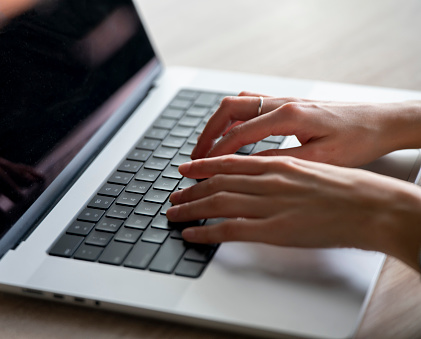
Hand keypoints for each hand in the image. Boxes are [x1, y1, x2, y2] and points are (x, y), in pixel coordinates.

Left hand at [167, 155, 420, 271]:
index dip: (203, 166)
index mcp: (277, 164)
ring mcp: (269, 204)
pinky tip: (191, 234)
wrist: (372, 205)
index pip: (229, 162)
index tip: (187, 169)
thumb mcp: (311, 167)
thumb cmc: (348, 187)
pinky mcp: (273, 230)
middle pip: (217, 183)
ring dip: (190, 209)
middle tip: (174, 196)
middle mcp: (268, 180)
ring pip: (217, 203)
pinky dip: (205, 232)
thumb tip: (266, 174)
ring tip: (174, 214)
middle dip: (191, 190)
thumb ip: (283, 170)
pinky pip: (229, 230)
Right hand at [191, 93, 420, 166]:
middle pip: (230, 110)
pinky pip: (251, 104)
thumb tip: (248, 168)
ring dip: (218, 124)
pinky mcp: (288, 104)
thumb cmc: (359, 140)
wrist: (381, 123)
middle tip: (195, 155)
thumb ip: (282, 161)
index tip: (201, 168)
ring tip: (207, 147)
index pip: (239, 133)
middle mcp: (283, 103)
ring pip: (238, 104)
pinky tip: (232, 134)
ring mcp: (285, 100)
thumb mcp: (321, 159)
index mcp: (290, 116)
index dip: (216, 153)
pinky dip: (234, 119)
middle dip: (208, 133)